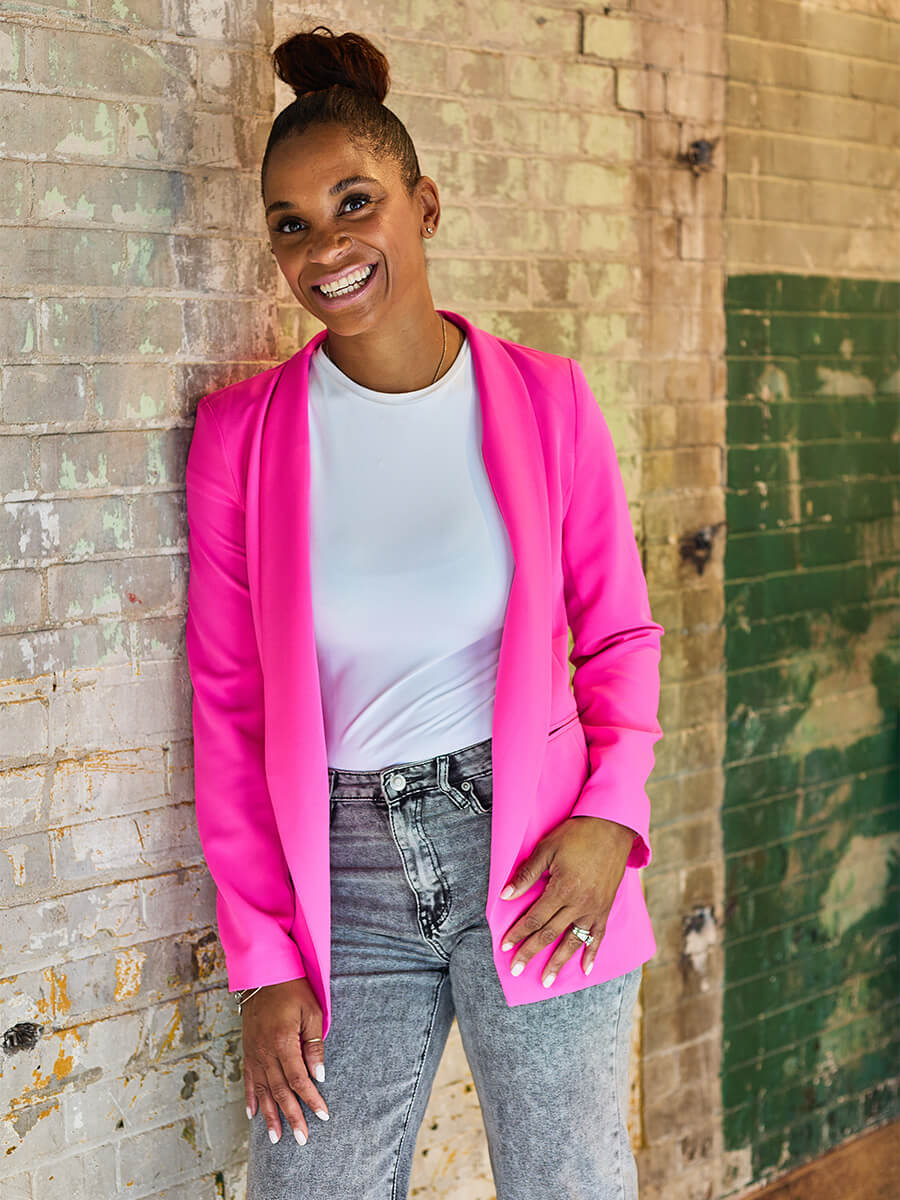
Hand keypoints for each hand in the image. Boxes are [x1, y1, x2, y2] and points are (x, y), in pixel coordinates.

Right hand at [242, 978, 329, 1144]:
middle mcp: (264, 1051)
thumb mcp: (312, 1011)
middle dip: (292, 1117)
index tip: (323, 1116)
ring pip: (262, 1090)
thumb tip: (318, 1075)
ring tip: (277, 1138)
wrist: (264, 972)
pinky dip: (250, 1098)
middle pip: (280, 1091)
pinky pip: (248, 1079)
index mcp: (282, 1041)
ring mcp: (253, 1052)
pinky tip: (252, 1114)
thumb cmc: (292, 988)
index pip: (298, 1079)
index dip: (311, 1099)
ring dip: (270, 1115)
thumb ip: (314, 1044)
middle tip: (302, 1139)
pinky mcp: (247, 1049)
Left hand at [499, 815, 635, 986]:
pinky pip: (598, 936)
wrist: (611, 827)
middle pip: (550, 934)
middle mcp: (579, 903)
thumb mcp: (546, 848)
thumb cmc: (576, 835)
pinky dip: (592, 953)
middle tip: (516, 970)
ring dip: (558, 963)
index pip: (535, 918)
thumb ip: (527, 874)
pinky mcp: (606, 907)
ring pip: (573, 941)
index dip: (518, 933)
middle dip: (531, 953)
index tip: (504, 946)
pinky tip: (586, 969)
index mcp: (562, 889)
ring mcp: (595, 908)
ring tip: (547, 981)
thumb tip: (505, 896)